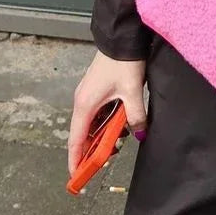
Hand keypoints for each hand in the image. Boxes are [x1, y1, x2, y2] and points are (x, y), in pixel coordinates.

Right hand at [68, 50, 147, 178]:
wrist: (122, 36)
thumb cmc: (123, 62)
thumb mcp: (132, 91)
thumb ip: (135, 116)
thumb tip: (139, 134)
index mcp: (85, 105)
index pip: (76, 140)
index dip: (76, 160)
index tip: (76, 178)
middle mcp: (82, 101)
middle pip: (84, 134)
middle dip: (94, 149)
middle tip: (110, 159)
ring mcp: (89, 95)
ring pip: (93, 124)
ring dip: (104, 134)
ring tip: (120, 140)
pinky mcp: (96, 89)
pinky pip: (98, 113)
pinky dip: (107, 122)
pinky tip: (122, 123)